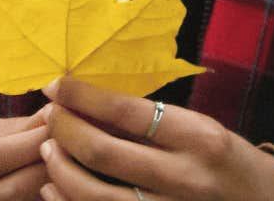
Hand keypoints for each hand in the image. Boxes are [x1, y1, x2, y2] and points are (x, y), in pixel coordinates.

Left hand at [37, 79, 273, 200]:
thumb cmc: (225, 160)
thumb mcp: (198, 127)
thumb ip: (152, 120)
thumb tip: (91, 100)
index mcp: (196, 136)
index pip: (128, 111)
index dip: (84, 96)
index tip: (56, 84)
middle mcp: (185, 177)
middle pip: (106, 153)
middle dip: (66, 131)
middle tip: (48, 115)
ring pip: (98, 197)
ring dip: (62, 172)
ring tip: (48, 151)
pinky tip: (55, 191)